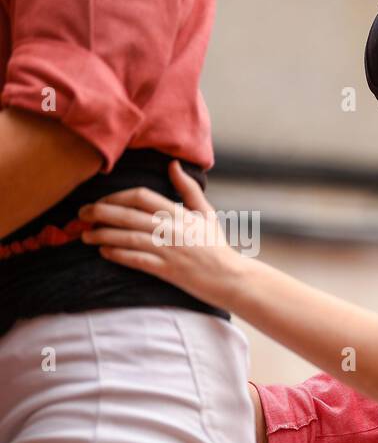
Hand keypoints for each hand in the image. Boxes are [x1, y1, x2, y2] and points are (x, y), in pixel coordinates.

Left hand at [80, 159, 249, 308]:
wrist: (231, 278)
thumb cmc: (217, 246)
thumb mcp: (206, 213)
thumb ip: (188, 189)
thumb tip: (173, 164)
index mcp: (180, 214)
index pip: (141, 196)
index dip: (116, 196)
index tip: (102, 200)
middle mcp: (172, 229)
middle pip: (128, 216)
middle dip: (100, 213)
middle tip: (82, 214)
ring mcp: (169, 250)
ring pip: (127, 238)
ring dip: (102, 235)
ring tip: (86, 235)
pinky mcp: (168, 270)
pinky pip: (136, 260)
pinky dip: (117, 255)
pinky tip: (104, 252)